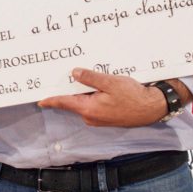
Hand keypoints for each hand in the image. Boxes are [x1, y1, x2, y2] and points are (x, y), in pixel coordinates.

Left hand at [37, 68, 166, 126]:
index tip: (40, 100)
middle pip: (73, 101)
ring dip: (82, 91)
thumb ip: (91, 78)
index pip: (64, 103)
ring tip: (82, 77)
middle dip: (68, 90)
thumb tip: (74, 73)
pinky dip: (92, 95)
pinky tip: (97, 86)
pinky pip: (93, 104)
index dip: (51, 100)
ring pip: (84, 102)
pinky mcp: (107, 116)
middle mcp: (91, 116)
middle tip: (62, 77)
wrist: (153, 108)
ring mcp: (99, 118)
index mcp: (89, 109)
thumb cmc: (134, 96)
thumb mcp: (111, 83)